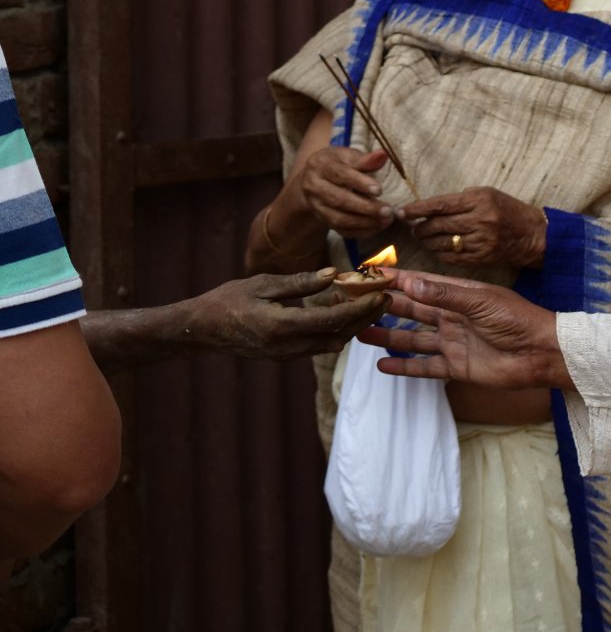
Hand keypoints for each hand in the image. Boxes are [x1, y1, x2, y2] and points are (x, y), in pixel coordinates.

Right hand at [186, 270, 389, 361]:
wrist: (200, 330)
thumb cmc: (227, 299)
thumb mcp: (263, 283)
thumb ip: (301, 282)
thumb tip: (334, 275)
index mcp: (281, 326)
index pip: (333, 320)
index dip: (361, 308)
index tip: (383, 293)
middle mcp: (287, 346)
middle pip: (339, 335)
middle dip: (366, 318)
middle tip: (388, 298)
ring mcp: (286, 355)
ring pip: (332, 343)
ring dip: (354, 326)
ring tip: (372, 303)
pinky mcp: (284, 356)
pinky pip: (319, 345)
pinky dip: (337, 330)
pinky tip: (345, 312)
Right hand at [296, 146, 394, 236]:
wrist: (314, 178)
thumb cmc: (337, 163)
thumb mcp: (348, 155)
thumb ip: (365, 159)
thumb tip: (383, 155)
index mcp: (320, 165)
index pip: (340, 174)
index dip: (360, 182)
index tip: (379, 190)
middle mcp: (314, 187)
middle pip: (339, 200)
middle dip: (365, 207)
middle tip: (387, 210)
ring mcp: (316, 206)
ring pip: (338, 219)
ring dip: (364, 222)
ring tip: (386, 220)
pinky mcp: (322, 219)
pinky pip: (341, 230)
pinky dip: (361, 231)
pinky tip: (378, 227)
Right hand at [359, 270, 569, 389]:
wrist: (541, 353)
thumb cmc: (517, 319)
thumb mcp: (480, 301)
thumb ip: (444, 295)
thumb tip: (410, 284)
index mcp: (459, 295)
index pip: (420, 284)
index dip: (395, 280)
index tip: (368, 275)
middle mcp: (452, 316)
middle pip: (412, 310)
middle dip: (385, 306)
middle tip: (355, 303)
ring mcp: (453, 341)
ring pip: (412, 338)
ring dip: (388, 335)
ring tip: (360, 333)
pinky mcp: (456, 366)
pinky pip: (424, 366)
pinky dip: (404, 366)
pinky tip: (381, 365)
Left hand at [396, 187, 546, 268]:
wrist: (533, 234)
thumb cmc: (508, 210)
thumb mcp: (488, 194)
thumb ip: (461, 199)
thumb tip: (430, 206)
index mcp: (480, 200)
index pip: (440, 204)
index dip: (417, 209)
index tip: (401, 212)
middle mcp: (480, 220)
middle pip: (438, 225)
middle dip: (420, 228)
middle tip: (413, 228)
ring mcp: (481, 241)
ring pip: (442, 243)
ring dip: (427, 242)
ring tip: (423, 238)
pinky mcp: (482, 258)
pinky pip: (452, 257)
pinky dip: (439, 254)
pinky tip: (437, 249)